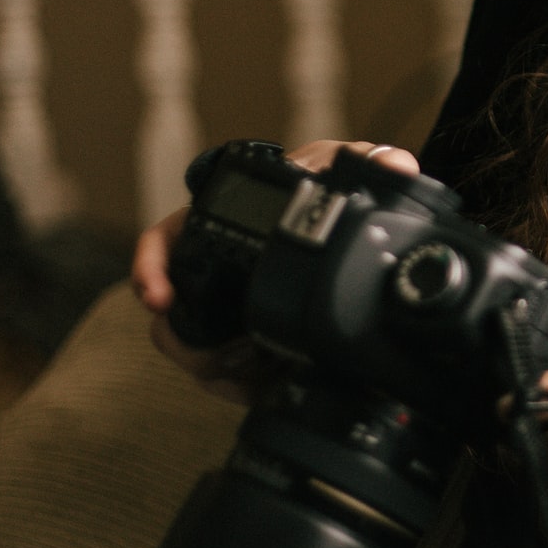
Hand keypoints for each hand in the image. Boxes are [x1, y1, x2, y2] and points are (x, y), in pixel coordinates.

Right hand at [129, 139, 420, 402]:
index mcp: (217, 224)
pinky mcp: (246, 345)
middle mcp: (211, 270)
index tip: (159, 299)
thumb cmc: (327, 193)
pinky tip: (270, 387)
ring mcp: (225, 311)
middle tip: (239, 355)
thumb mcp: (344, 168)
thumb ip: (368, 160)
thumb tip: (397, 166)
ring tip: (265, 371)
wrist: (348, 233)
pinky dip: (248, 386)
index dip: (150, 269)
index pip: (164, 243)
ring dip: (226, 370)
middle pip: (174, 316)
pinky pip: (231, 377)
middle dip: (196, 345)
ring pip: (200, 354)